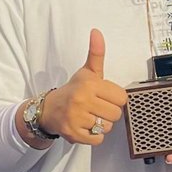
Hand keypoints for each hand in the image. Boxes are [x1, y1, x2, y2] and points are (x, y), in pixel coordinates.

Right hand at [40, 29, 128, 145]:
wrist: (49, 109)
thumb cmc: (74, 90)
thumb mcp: (86, 71)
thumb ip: (96, 53)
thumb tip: (97, 32)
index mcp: (89, 84)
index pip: (121, 98)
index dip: (114, 98)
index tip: (103, 97)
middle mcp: (82, 100)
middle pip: (116, 114)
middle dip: (108, 112)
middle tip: (96, 108)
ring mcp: (77, 118)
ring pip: (108, 127)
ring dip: (101, 125)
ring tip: (89, 117)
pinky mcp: (73, 134)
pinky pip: (98, 140)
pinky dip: (94, 136)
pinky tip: (85, 127)